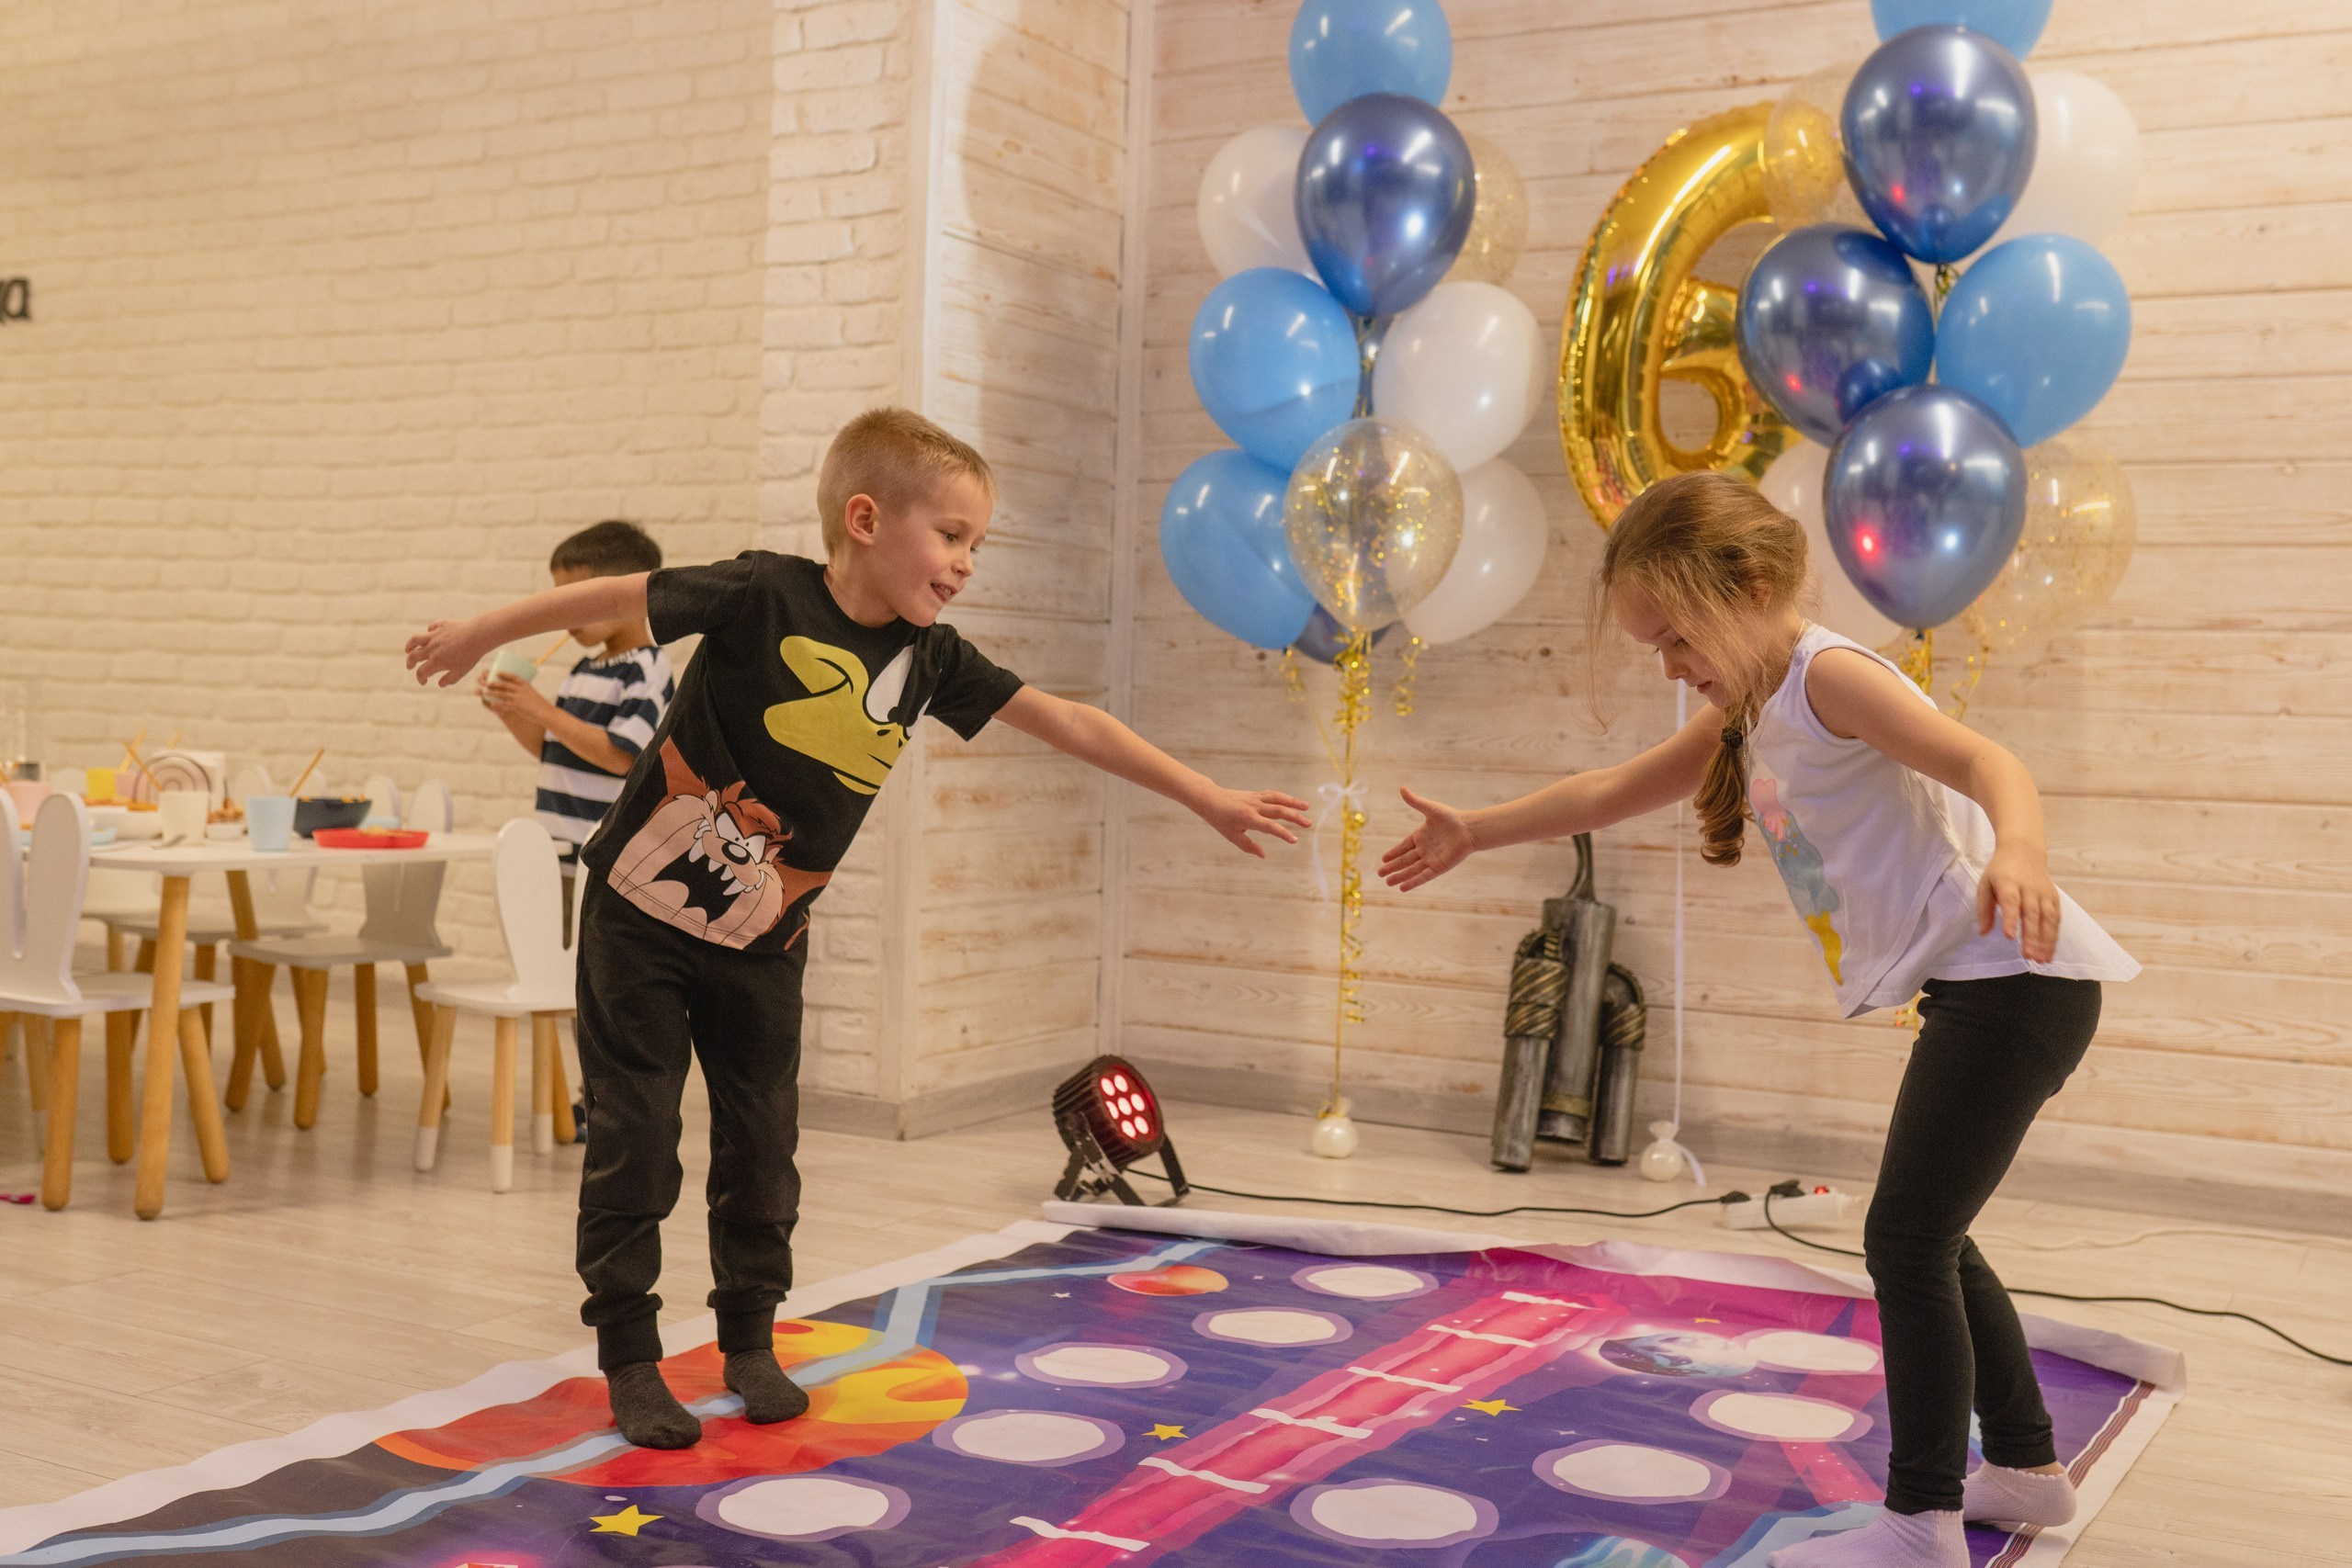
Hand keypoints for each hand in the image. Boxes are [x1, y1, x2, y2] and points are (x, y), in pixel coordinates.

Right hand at [407, 618, 492, 687]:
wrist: (478, 636)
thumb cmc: (471, 656)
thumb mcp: (461, 671)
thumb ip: (450, 679)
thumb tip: (440, 684)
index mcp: (436, 662)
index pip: (421, 672)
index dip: (420, 679)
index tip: (424, 681)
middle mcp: (431, 649)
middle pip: (413, 657)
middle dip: (409, 663)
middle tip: (410, 666)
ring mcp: (434, 636)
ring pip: (415, 640)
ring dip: (409, 646)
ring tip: (408, 650)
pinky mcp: (441, 625)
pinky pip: (431, 628)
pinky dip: (429, 632)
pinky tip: (431, 635)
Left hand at [480, 673, 553, 720]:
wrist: (545, 713)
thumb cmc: (540, 705)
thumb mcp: (532, 694)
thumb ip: (523, 692)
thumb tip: (514, 692)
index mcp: (526, 685)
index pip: (513, 677)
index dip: (504, 674)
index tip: (497, 673)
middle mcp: (521, 690)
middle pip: (505, 685)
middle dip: (495, 683)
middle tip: (487, 683)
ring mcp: (518, 698)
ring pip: (502, 694)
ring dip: (492, 693)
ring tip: (485, 692)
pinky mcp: (517, 706)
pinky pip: (504, 704)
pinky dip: (497, 704)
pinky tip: (491, 705)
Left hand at [1195, 787, 1311, 858]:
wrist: (1211, 799)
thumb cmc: (1220, 820)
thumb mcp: (1232, 836)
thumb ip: (1249, 846)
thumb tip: (1264, 855)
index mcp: (1248, 818)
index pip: (1270, 826)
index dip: (1283, 833)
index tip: (1295, 840)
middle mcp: (1254, 807)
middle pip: (1279, 811)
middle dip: (1295, 817)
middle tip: (1309, 824)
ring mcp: (1256, 799)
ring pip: (1278, 799)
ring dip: (1293, 802)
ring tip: (1307, 807)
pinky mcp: (1256, 794)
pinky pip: (1273, 795)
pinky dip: (1284, 797)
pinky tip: (1293, 802)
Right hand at [1379, 786, 1474, 890]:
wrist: (1469, 829)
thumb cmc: (1451, 818)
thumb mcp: (1430, 808)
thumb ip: (1415, 801)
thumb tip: (1402, 788)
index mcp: (1421, 836)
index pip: (1403, 847)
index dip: (1393, 853)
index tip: (1383, 859)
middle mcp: (1424, 849)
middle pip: (1405, 861)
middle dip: (1392, 867)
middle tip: (1380, 873)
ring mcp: (1431, 860)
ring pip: (1411, 870)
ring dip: (1400, 876)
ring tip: (1387, 882)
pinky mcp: (1438, 868)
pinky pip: (1423, 877)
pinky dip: (1413, 882)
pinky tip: (1402, 888)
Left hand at [1978, 842, 2060, 962]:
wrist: (2024, 849)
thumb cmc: (2000, 870)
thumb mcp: (1985, 884)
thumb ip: (1984, 909)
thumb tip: (1983, 933)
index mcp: (2008, 882)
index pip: (2011, 902)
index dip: (2010, 919)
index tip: (2009, 936)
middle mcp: (2029, 888)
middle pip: (2031, 914)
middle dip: (2031, 936)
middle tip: (2028, 956)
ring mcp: (2044, 892)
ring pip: (2048, 918)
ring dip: (2046, 940)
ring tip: (2042, 959)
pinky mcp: (2054, 897)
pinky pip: (2056, 918)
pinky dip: (2054, 935)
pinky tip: (2050, 951)